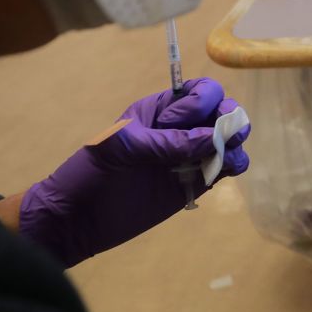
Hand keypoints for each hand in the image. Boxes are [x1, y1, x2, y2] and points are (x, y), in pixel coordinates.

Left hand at [18, 78, 250, 267]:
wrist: (75, 220)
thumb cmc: (89, 174)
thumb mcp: (120, 149)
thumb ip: (165, 142)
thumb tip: (212, 139)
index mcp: (159, 110)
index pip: (200, 92)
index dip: (202, 103)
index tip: (184, 124)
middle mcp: (179, 129)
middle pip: (221, 111)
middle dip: (229, 118)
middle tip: (226, 137)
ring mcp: (188, 157)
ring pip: (229, 138)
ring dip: (236, 142)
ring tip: (223, 160)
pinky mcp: (193, 184)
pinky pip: (225, 167)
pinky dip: (234, 165)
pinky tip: (224, 172)